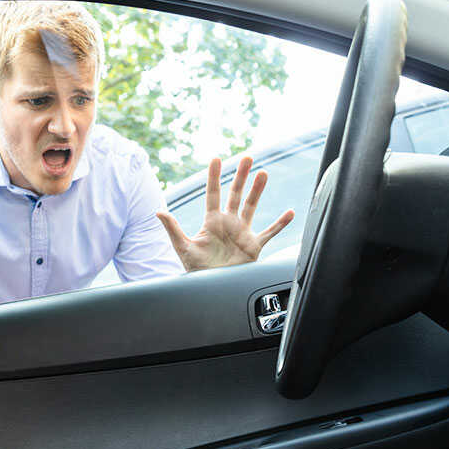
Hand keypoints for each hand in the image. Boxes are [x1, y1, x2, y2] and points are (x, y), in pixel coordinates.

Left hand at [156, 157, 294, 271]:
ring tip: (263, 173)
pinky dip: (280, 224)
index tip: (216, 159)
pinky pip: (270, 233)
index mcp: (211, 222)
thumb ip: (173, 229)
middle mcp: (228, 223)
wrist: (212, 290)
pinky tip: (290, 213)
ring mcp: (242, 233)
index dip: (214, 176)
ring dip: (258, 190)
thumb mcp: (183, 248)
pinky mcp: (253, 246)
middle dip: (241, 176)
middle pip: (235, 194)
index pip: (213, 194)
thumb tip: (159, 212)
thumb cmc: (197, 271)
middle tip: (247, 158)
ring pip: (251, 207)